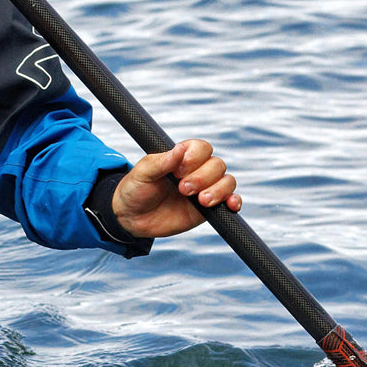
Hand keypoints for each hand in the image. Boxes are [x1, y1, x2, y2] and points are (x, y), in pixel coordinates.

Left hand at [112, 139, 241, 238]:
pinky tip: (230, 205)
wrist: (132, 218)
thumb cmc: (135, 190)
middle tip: (182, 189)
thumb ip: (161, 162)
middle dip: (203, 177)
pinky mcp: (209, 209)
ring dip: (218, 190)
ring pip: (227, 181)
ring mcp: (205, 189)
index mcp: (182, 157)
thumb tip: (180, 148)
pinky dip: (234, 201)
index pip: (202, 148)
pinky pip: (230, 201)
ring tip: (201, 201)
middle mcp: (197, 171)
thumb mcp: (143, 173)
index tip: (178, 171)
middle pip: (217, 165)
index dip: (195, 158)